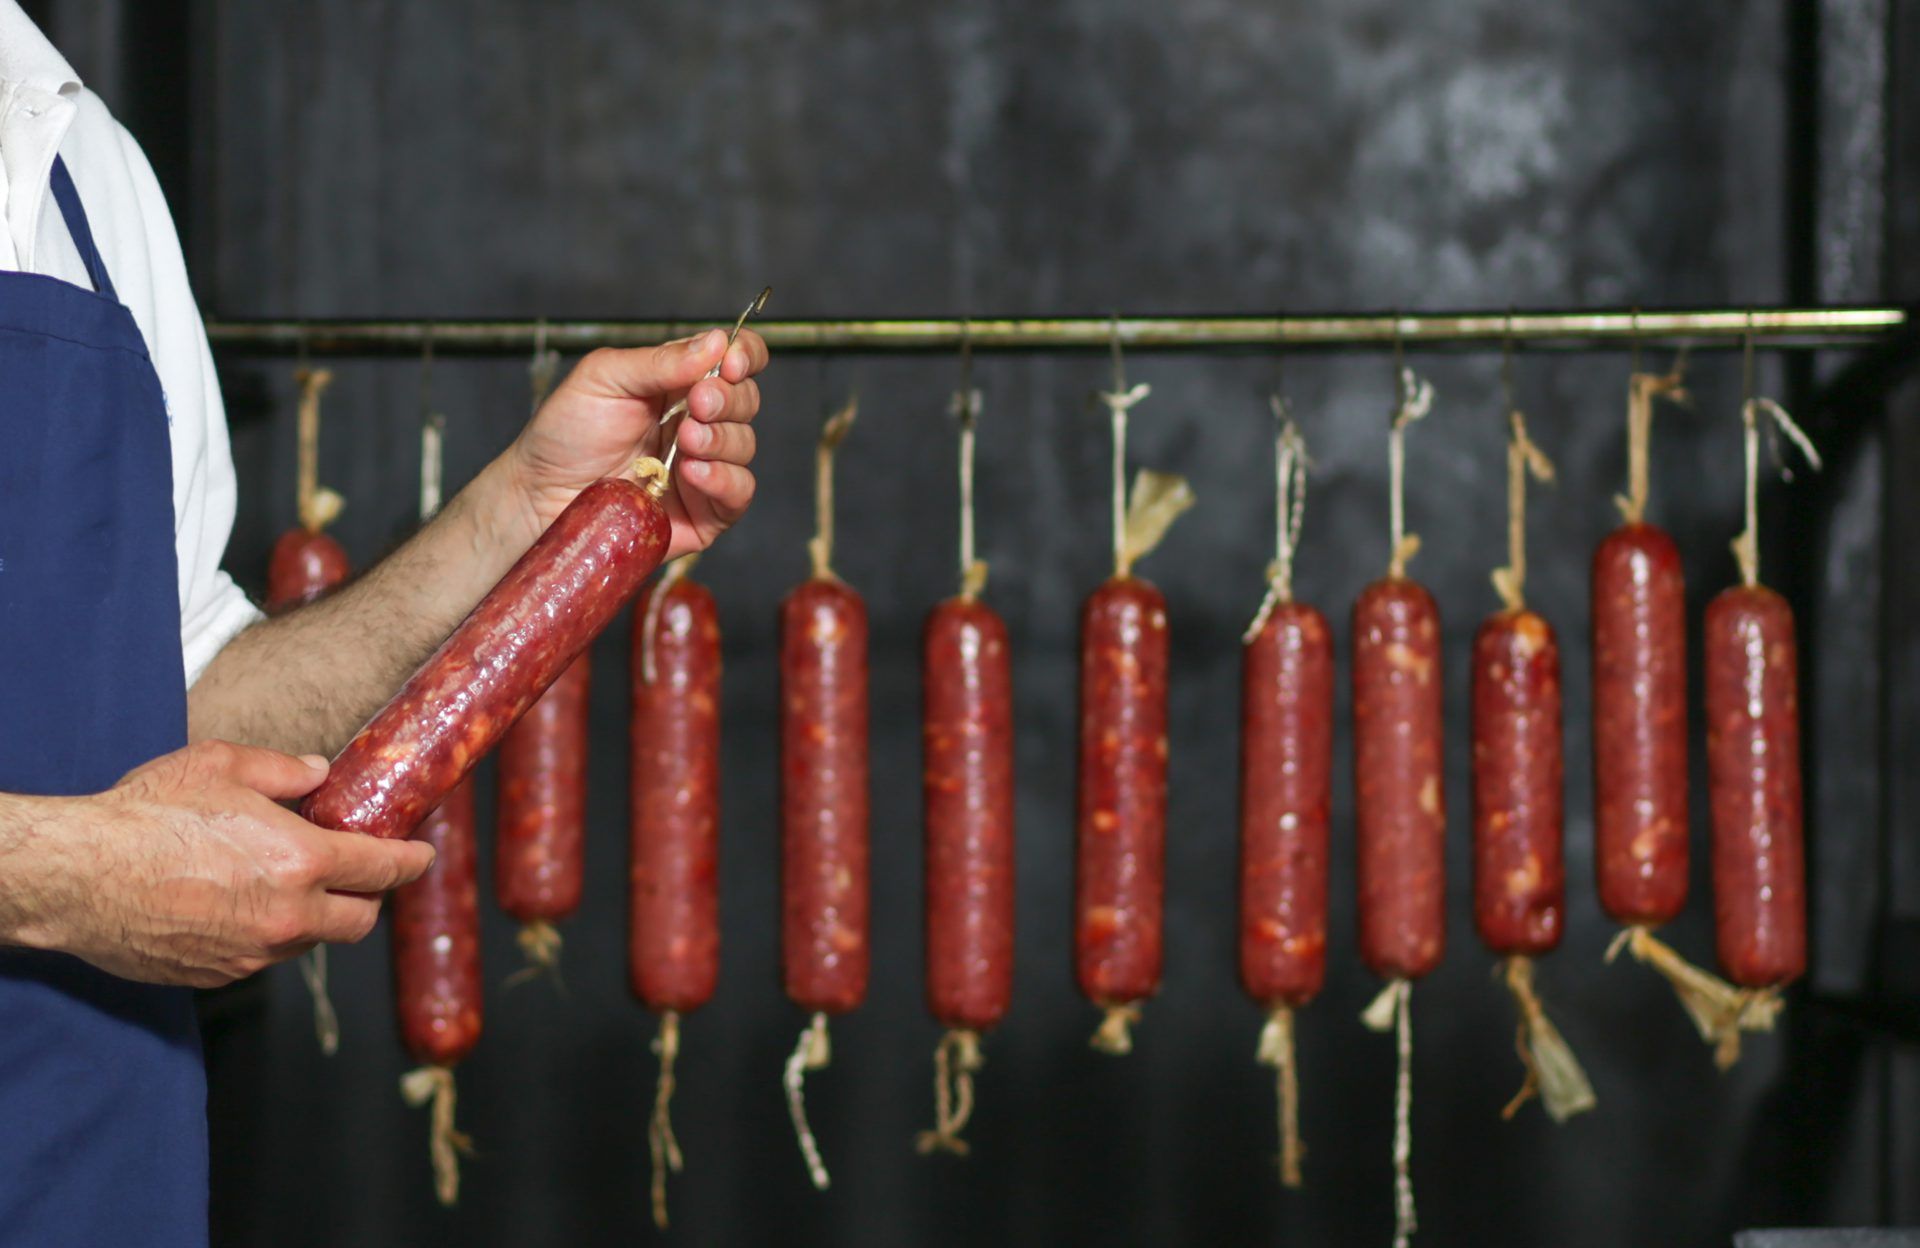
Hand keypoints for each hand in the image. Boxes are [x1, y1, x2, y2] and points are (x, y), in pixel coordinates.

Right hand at [12, 741, 434, 987]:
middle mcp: (288, 915)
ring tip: (281, 882)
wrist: (75, 877)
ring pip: (308, 941)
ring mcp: (252, 953)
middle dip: (367, 898)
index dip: (409, 862)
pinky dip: (263, 934)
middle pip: (359, 920)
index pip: (382, 869)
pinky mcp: (217, 975)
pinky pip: (260, 957)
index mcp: (302, 861)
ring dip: (310, 916)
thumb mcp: (220, 765)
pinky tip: (235, 905)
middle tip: (356, 873)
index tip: (419, 856)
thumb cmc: (144, 817)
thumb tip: (318, 773)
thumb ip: (282, 771)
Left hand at [505, 327, 768, 559]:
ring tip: (684, 441)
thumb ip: (659, 361)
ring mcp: (705, 467)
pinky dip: (724, 480)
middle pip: (747, 400)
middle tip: (696, 404)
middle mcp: (699, 421)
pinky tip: (693, 473)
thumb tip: (715, 341)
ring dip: (720, 439)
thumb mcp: (603, 378)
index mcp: (680, 382)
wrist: (540, 495)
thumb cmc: (565, 434)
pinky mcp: (705, 512)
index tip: (729, 362)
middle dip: (727, 399)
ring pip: (745, 445)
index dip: (744, 355)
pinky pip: (739, 494)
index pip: (734, 358)